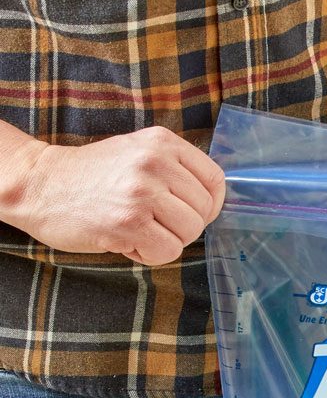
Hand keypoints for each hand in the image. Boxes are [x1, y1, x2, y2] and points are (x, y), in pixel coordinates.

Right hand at [6, 126, 224, 265]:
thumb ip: (176, 170)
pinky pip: (168, 251)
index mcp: (162, 142)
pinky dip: (151, 255)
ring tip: (138, 229)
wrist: (41, 185)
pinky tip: (128, 241)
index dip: (209, 204)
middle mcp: (155, 162)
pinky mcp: (129, 222)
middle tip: (153, 222)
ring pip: (190, 233)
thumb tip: (213, 201)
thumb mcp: (138, 154)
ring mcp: (142, 192)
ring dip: (167, 241)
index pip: (215, 180)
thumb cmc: (94, 176)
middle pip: (205, 211)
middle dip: (184, 226)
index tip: (189, 212)